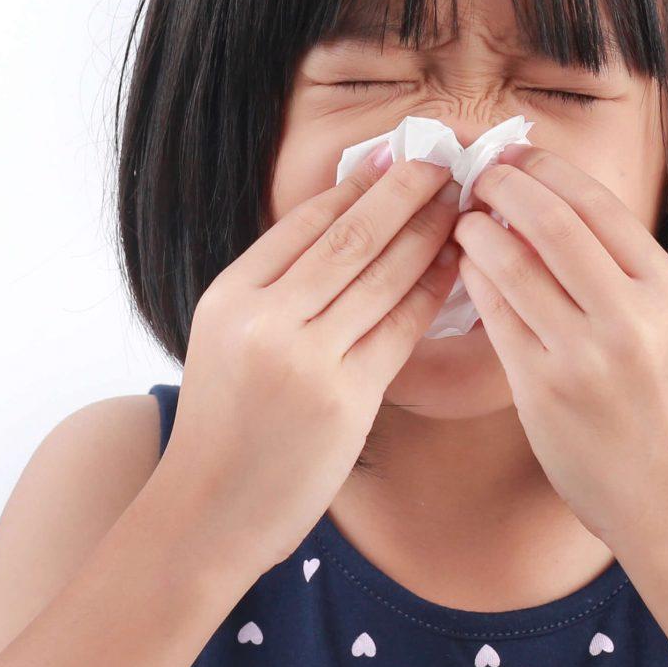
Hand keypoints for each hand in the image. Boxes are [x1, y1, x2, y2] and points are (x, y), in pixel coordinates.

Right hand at [156, 157, 463, 572]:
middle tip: (443, 158)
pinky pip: (399, 329)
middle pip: (350, 238)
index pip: (306, 223)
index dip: (358, 185)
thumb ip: (274, 294)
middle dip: (403, 192)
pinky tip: (456, 264)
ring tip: (460, 201)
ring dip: (428, 232)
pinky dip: (431, 291)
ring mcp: (305, 359)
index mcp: (231, 296)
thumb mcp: (227, 342)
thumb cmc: (225, 430)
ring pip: (381, 276)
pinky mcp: (343, 400)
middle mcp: (265, 320)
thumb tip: (339, 231)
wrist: (208, 511)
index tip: (395, 155)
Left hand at [452, 144, 667, 549]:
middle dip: (504, 186)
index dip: (545, 169)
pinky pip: (495, 314)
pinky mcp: (543, 388)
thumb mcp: (662, 325)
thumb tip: (541, 204)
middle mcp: (630, 315)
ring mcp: (585, 353)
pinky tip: (466, 267)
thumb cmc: (656, 405)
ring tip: (464, 219)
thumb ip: (615, 270)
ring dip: (478, 229)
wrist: (665, 496)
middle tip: (477, 176)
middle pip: (551, 220)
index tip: (514, 156)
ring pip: (513, 263)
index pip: (596, 203)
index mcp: (666, 289)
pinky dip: (474, 278)